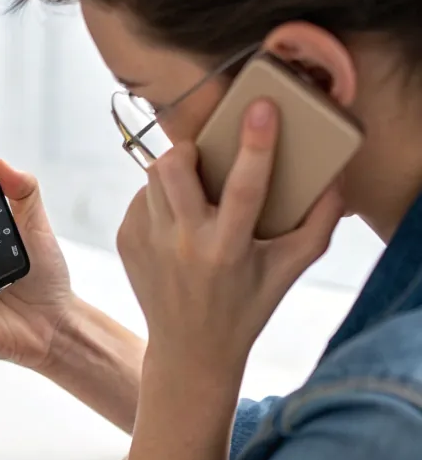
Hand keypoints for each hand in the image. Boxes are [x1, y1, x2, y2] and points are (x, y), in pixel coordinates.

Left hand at [110, 99, 342, 459]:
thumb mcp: (287, 272)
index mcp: (227, 249)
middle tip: (203, 157)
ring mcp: (148, 244)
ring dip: (173, 173)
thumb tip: (333, 182)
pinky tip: (174, 220)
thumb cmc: (246, 308)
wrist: (189, 350)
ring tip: (191, 191)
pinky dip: (157, 199)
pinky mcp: (126, 243)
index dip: (255, 145)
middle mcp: (183, 244)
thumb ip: (316, 227)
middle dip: (189, 150)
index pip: (243, 188)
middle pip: (173, 169)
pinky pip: (139, 199)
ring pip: (152, 178)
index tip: (261, 109)